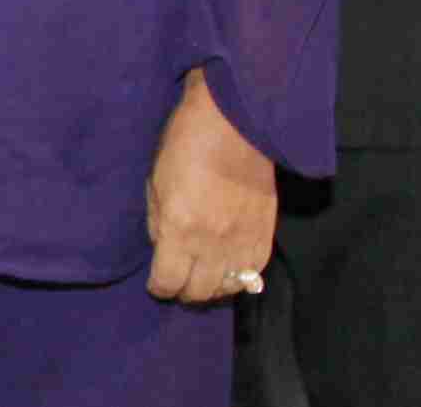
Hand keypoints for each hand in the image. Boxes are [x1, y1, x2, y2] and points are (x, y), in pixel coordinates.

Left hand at [146, 68, 275, 304]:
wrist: (234, 126)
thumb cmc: (185, 147)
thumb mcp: (155, 184)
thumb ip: (157, 223)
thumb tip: (163, 249)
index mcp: (179, 229)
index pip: (168, 282)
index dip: (159, 288)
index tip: (157, 283)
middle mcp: (212, 244)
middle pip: (199, 293)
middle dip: (184, 292)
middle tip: (180, 282)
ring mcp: (242, 242)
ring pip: (229, 289)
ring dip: (213, 289)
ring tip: (205, 278)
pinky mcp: (265, 235)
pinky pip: (255, 274)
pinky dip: (241, 278)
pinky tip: (230, 269)